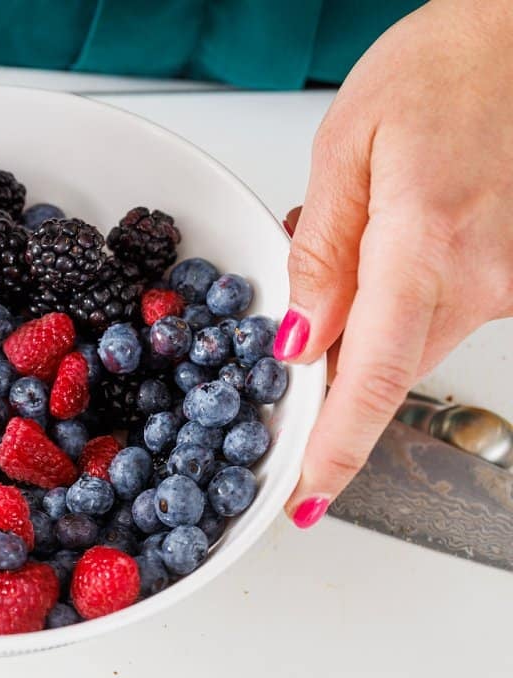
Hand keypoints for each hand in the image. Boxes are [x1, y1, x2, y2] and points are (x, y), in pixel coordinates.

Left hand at [277, 0, 512, 526]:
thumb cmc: (443, 72)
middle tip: (300, 307)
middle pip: (385, 368)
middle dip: (329, 363)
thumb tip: (300, 342)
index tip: (305, 497)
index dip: (335, 448)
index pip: (373, 379)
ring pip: (414, 343)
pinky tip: (394, 240)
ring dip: (367, 321)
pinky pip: (446, 313)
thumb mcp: (348, 150)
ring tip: (359, 236)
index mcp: (428, 246)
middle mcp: (486, 277)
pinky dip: (404, 298)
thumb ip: (321, 254)